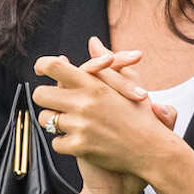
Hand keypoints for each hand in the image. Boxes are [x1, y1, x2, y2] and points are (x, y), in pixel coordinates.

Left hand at [33, 51, 174, 178]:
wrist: (153, 152)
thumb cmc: (142, 117)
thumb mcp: (128, 84)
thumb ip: (107, 62)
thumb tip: (93, 41)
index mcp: (94, 85)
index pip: (54, 67)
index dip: (41, 65)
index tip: (40, 69)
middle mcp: (84, 103)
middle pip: (40, 94)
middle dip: (45, 98)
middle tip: (54, 102)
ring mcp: (81, 126)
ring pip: (45, 120)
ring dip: (53, 121)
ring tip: (68, 122)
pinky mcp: (80, 147)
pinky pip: (56, 142)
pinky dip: (64, 143)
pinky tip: (76, 140)